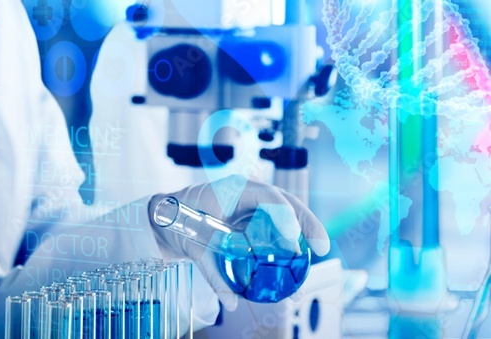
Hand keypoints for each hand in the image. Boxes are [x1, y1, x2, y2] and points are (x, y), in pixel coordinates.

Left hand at [148, 175, 329, 310]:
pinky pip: (276, 229)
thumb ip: (213, 272)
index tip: (294, 241)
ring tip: (313, 262)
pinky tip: (295, 269)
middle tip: (321, 248)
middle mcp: (250, 193)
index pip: (269, 196)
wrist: (169, 215)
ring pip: (286, 215)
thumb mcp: (194, 243)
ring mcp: (254, 205)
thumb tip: (232, 301)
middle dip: (307, 224)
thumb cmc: (180, 219)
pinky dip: (288, 246)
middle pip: (287, 203)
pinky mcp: (254, 219)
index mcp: (237, 188)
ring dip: (302, 237)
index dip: (286, 217)